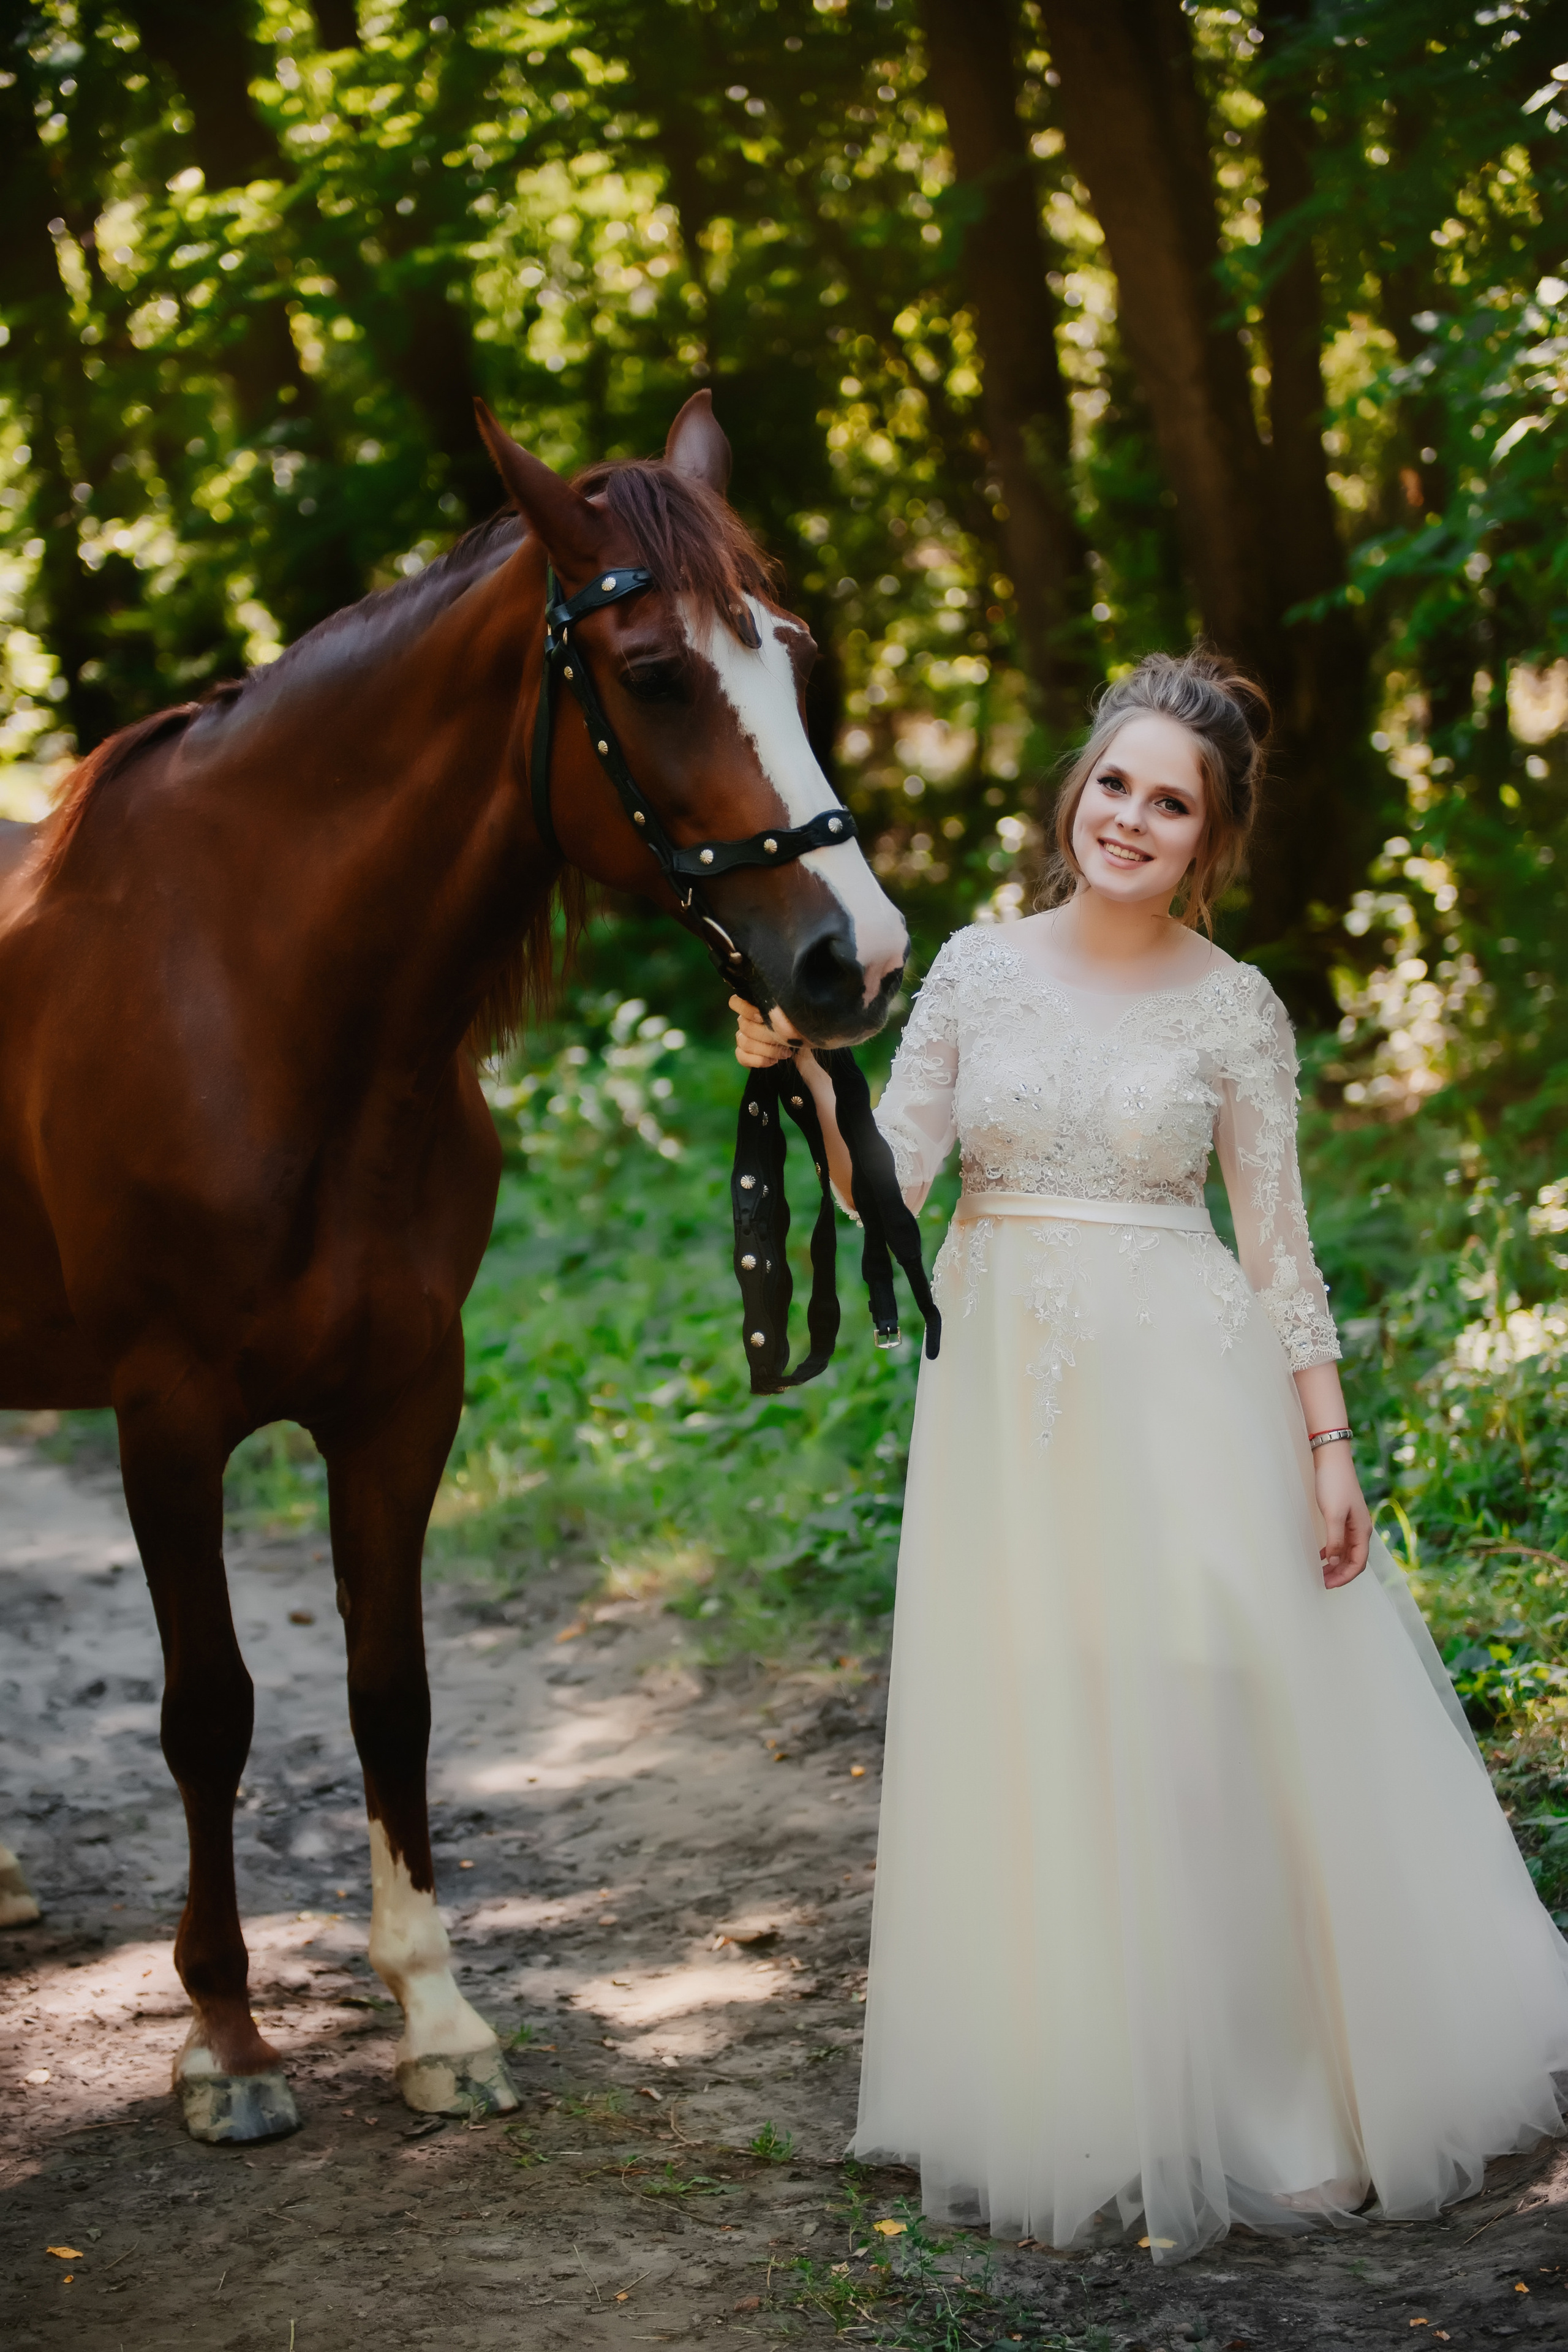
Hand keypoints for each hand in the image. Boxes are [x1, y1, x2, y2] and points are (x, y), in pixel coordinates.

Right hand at [731, 995, 810, 1071]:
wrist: (805, 1056)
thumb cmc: (799, 1033)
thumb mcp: (795, 1021)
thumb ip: (783, 1014)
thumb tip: (777, 1015)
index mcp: (755, 1008)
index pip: (736, 1003)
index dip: (745, 1009)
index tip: (762, 1017)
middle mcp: (745, 1021)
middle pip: (745, 1026)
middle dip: (767, 1035)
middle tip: (785, 1041)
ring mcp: (742, 1039)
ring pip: (745, 1042)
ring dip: (767, 1050)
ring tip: (785, 1053)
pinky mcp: (744, 1056)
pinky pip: (742, 1057)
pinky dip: (759, 1060)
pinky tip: (773, 1061)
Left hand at [1315, 1442, 1370, 1587]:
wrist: (1331, 1458)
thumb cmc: (1333, 1484)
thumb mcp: (1333, 1514)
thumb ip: (1335, 1540)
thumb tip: (1335, 1562)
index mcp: (1362, 1530)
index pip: (1358, 1563)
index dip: (1345, 1577)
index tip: (1328, 1585)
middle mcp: (1361, 1528)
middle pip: (1355, 1559)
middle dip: (1341, 1574)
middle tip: (1322, 1582)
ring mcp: (1352, 1522)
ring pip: (1348, 1551)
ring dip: (1337, 1564)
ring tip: (1321, 1572)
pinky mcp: (1343, 1515)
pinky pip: (1342, 1541)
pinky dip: (1333, 1551)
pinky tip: (1322, 1554)